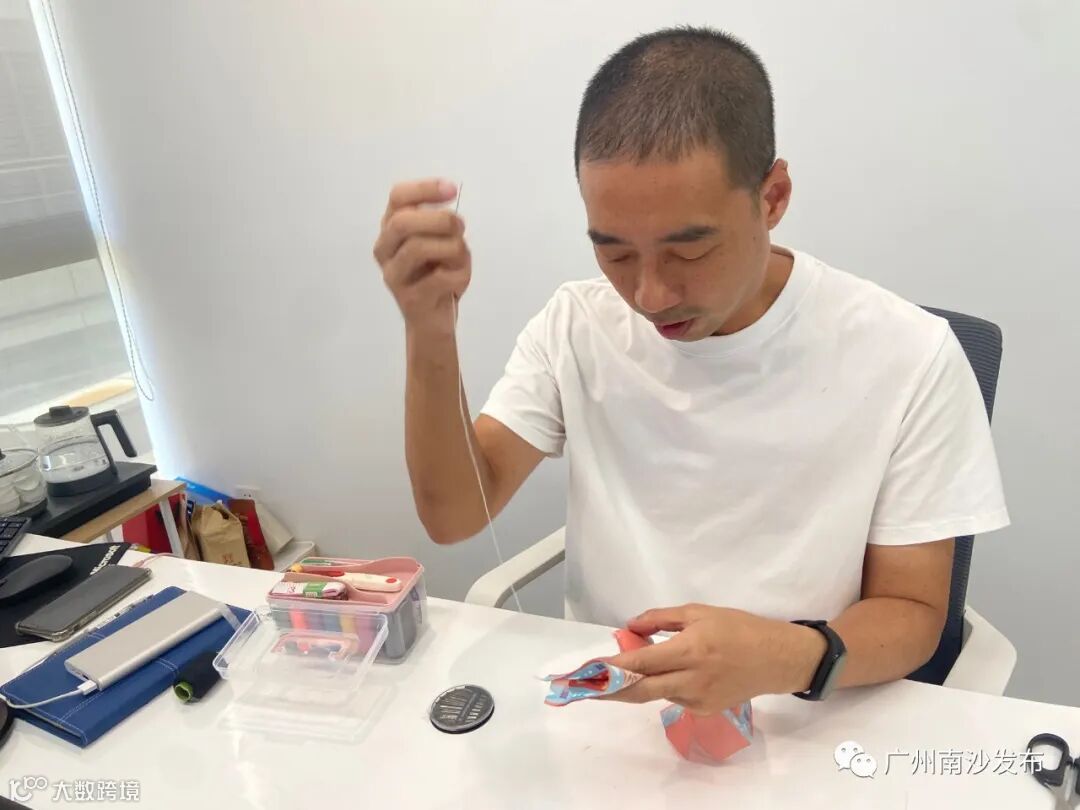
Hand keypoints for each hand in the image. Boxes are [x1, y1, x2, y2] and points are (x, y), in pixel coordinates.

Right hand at [373, 178, 469, 330]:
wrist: (433, 322)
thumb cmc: (438, 277)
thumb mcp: (439, 243)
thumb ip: (439, 223)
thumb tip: (450, 204)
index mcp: (391, 230)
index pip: (397, 197)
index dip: (425, 189)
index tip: (451, 189)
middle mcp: (385, 250)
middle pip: (403, 221)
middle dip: (440, 219)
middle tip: (461, 227)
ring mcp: (393, 276)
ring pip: (419, 247)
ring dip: (451, 248)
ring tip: (460, 258)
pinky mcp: (409, 299)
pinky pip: (439, 278)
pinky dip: (459, 274)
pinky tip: (459, 280)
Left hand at [602, 604, 825, 714]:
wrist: (776, 659)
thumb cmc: (738, 629)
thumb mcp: (699, 612)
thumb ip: (661, 619)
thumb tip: (630, 626)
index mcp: (690, 649)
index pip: (642, 663)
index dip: (613, 667)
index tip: (590, 668)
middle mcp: (691, 679)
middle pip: (640, 691)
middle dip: (608, 691)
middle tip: (584, 688)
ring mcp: (698, 699)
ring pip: (655, 693)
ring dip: (637, 683)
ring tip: (626, 669)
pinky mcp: (704, 710)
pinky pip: (673, 697)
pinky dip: (663, 685)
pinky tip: (671, 672)